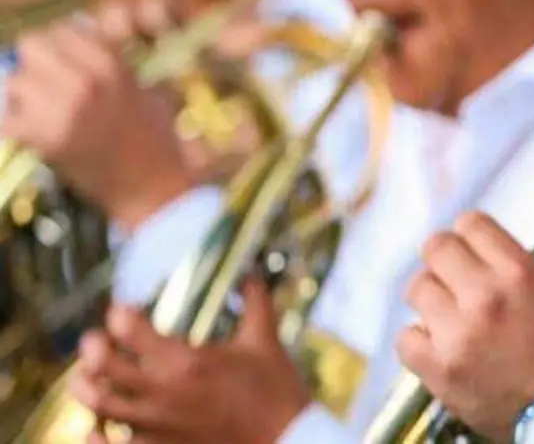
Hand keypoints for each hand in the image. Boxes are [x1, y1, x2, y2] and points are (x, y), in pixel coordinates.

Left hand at [3, 16, 194, 228]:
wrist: (152, 186)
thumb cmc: (156, 139)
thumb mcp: (149, 90)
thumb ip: (118, 63)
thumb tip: (83, 40)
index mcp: (112, 64)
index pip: (62, 29)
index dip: (57, 43)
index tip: (59, 59)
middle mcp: (86, 81)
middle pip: (31, 44)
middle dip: (32, 60)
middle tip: (41, 79)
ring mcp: (63, 110)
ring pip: (14, 80)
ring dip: (20, 93)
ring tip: (35, 108)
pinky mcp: (46, 141)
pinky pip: (5, 119)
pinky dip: (11, 123)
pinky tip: (26, 129)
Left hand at [69, 276, 308, 443]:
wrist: (284, 441)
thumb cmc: (275, 392)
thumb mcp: (265, 341)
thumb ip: (255, 301)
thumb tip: (250, 271)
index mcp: (185, 362)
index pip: (129, 329)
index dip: (120, 313)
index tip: (125, 309)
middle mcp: (162, 393)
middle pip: (101, 366)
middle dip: (93, 346)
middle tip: (97, 338)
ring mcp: (155, 425)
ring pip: (98, 404)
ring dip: (85, 385)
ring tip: (87, 374)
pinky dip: (95, 433)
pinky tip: (96, 424)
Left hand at [398, 211, 533, 440]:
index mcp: (520, 273)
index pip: (470, 224)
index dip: (476, 234)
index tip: (483, 250)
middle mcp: (484, 299)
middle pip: (435, 249)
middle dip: (450, 258)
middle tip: (464, 276)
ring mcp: (458, 337)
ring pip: (418, 290)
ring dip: (435, 297)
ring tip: (455, 311)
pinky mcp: (440, 371)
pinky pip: (406, 338)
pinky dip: (421, 338)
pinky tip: (445, 343)